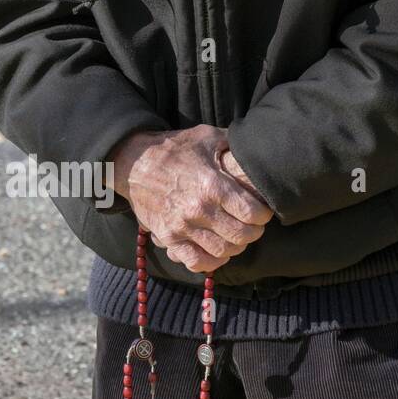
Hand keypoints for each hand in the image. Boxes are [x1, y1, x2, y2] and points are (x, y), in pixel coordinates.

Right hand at [110, 126, 272, 273]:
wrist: (133, 161)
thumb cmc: (173, 147)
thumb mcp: (206, 136)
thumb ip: (233, 144)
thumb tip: (255, 149)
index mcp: (212, 184)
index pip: (252, 213)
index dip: (264, 214)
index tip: (262, 211)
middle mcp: (198, 208)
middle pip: (241, 235)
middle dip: (253, 232)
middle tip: (253, 226)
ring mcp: (181, 226)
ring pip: (222, 251)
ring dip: (235, 247)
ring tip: (236, 237)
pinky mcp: (168, 237)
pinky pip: (195, 261)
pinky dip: (211, 262)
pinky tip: (216, 251)